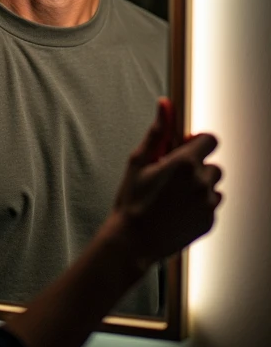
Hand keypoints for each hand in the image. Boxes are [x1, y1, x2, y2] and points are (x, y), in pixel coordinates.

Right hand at [111, 99, 222, 268]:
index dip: (197, 142)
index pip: (210, 140)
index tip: (184, 149)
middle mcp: (201, 183)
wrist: (133, 242)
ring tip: (174, 196)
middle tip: (173, 177)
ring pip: (214, 186)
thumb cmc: (132, 200)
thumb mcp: (139, 161)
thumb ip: (157, 132)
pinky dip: (200, 205)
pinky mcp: (209, 222)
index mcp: (184, 163)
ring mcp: (207, 204)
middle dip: (197, 167)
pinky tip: (178, 210)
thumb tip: (165, 105)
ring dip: (200, 186)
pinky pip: (212, 205)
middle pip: (212, 164)